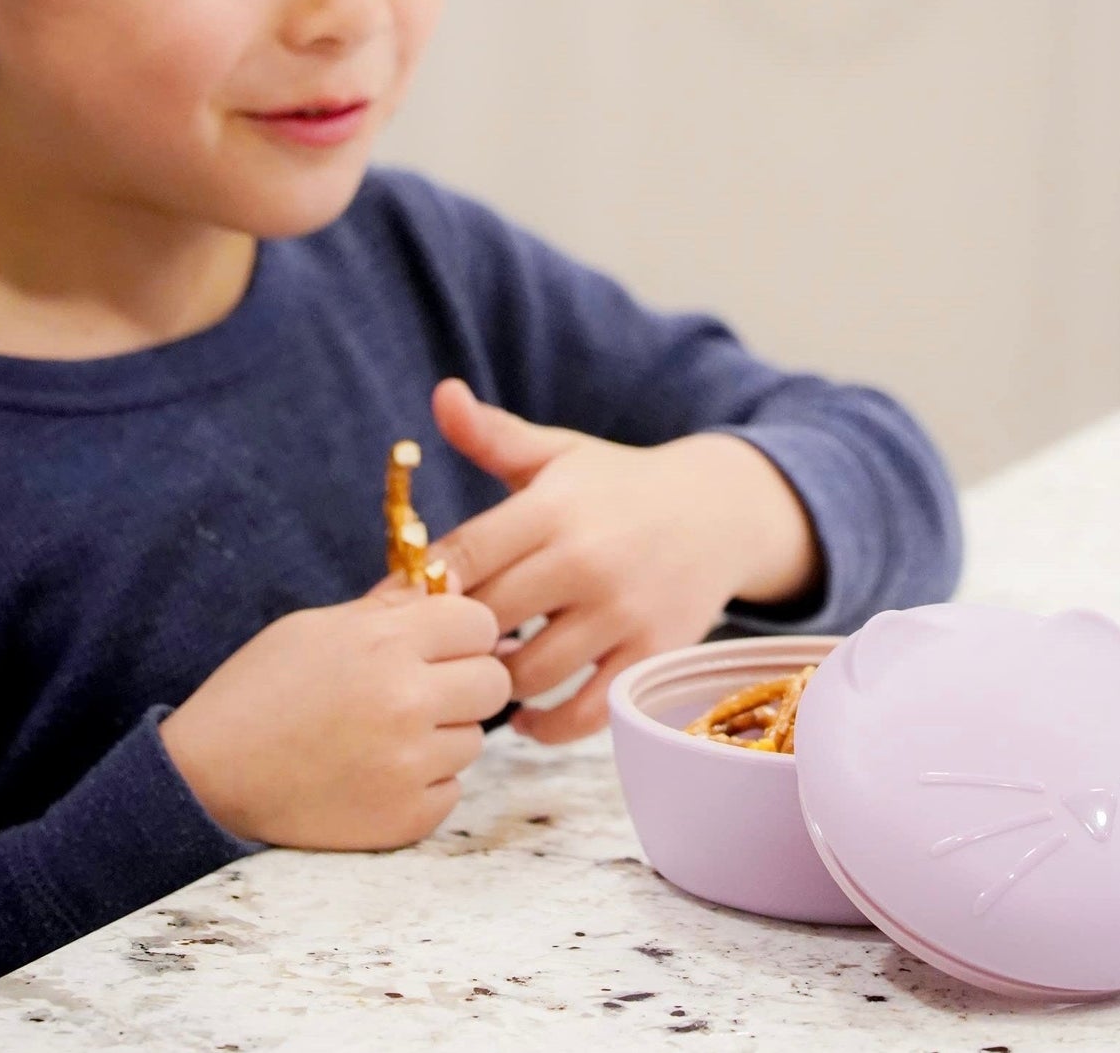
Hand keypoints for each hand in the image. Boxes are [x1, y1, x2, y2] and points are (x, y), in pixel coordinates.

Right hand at [158, 578, 510, 849]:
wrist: (207, 777)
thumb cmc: (260, 690)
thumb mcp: (320, 626)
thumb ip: (392, 608)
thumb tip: (453, 584)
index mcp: (387, 642)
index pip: (481, 623)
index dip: (462, 632)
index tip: (439, 645)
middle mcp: (407, 700)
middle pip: (493, 681)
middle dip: (465, 681)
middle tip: (422, 690)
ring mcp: (410, 765)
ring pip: (475, 738)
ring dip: (443, 735)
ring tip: (385, 735)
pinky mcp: (405, 818)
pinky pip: (452, 789)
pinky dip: (424, 783)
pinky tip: (377, 773)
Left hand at [430, 379, 818, 743]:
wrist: (719, 512)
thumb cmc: (618, 484)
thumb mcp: (558, 453)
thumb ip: (492, 435)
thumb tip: (441, 393)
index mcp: (554, 508)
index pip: (462, 555)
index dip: (419, 585)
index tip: (400, 603)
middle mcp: (587, 561)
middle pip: (487, 617)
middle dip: (454, 635)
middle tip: (435, 646)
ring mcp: (622, 612)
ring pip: (529, 673)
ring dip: (496, 681)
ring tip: (484, 670)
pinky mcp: (649, 655)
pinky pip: (584, 713)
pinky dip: (546, 726)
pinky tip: (525, 715)